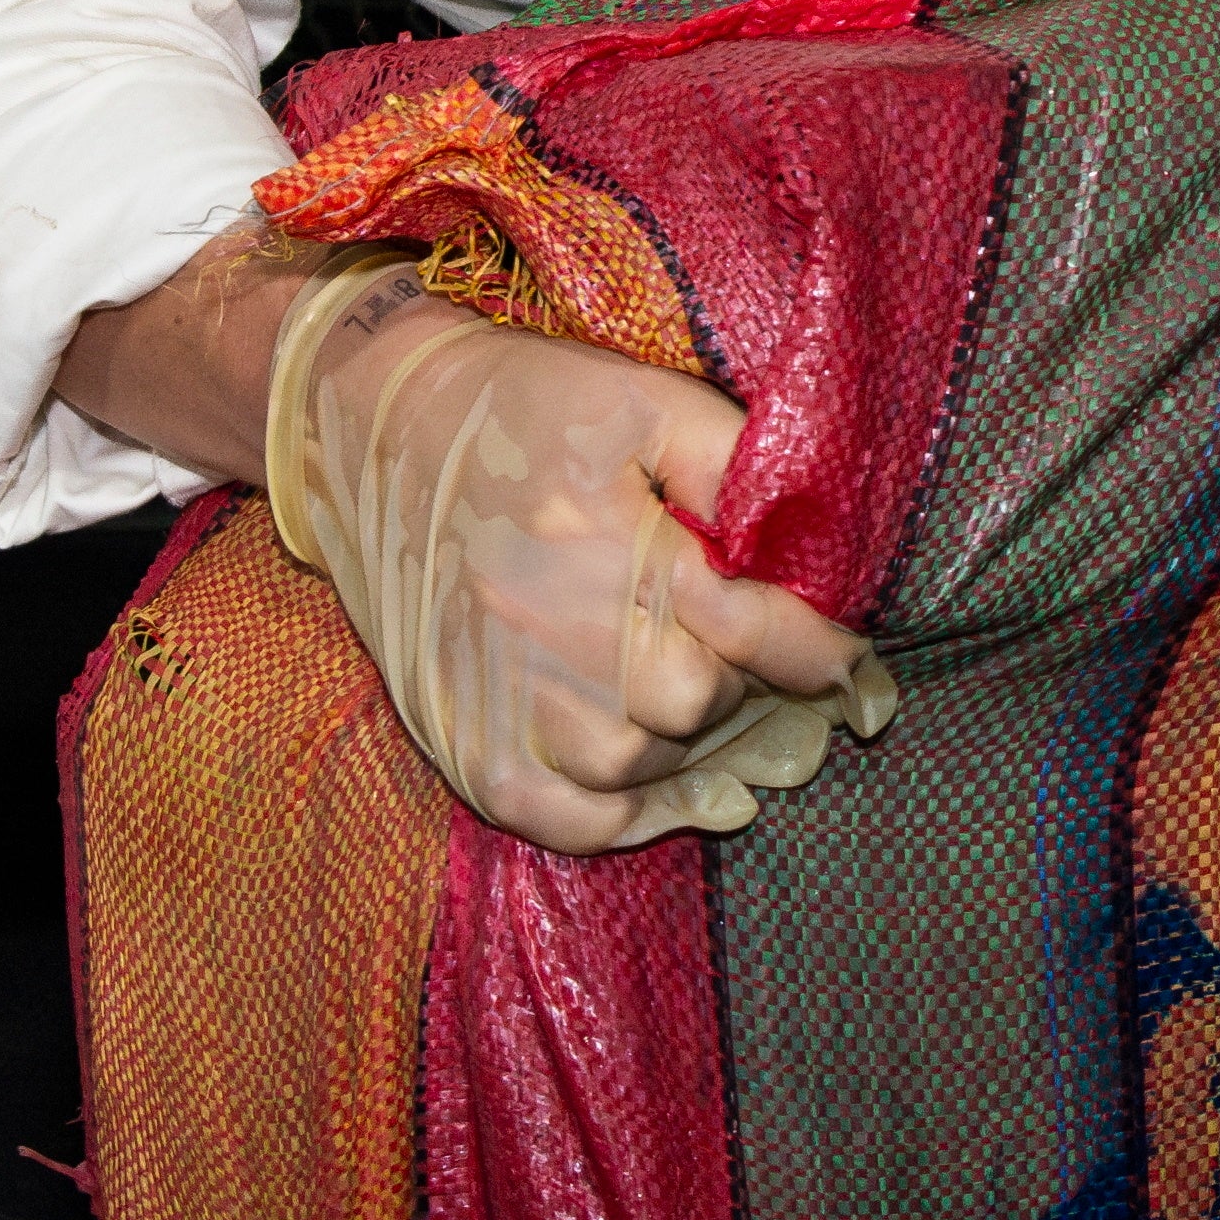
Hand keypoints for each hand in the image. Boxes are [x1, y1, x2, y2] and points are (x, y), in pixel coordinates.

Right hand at [265, 272, 889, 850]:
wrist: (369, 427)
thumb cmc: (525, 408)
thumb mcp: (643, 400)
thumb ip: (735, 465)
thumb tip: (819, 539)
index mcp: (599, 535)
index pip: (745, 623)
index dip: (818, 649)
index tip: (851, 660)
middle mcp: (546, 623)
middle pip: (697, 703)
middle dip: (745, 685)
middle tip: (758, 665)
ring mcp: (496, 694)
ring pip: (638, 765)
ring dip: (687, 742)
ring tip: (706, 703)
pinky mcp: (460, 740)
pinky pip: (566, 819)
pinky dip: (626, 813)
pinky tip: (663, 782)